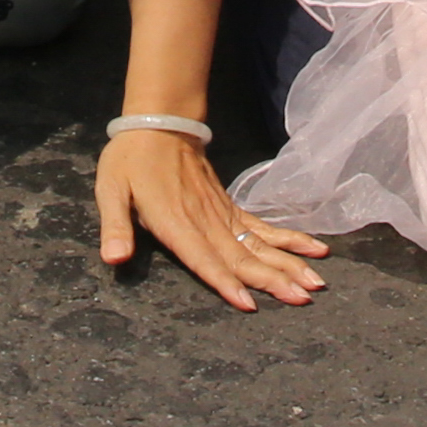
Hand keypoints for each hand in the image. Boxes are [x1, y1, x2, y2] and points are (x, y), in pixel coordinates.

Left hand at [97, 128, 322, 311]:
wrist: (160, 123)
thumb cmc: (130, 160)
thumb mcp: (111, 190)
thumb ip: (115, 227)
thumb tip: (113, 259)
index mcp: (176, 222)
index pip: (204, 259)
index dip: (225, 282)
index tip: (250, 303)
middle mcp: (205, 222)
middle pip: (243, 257)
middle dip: (274, 280)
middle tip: (303, 299)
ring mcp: (223, 214)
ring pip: (260, 245)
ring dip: (289, 264)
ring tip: (315, 283)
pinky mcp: (231, 207)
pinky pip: (264, 227)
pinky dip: (290, 239)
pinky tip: (315, 249)